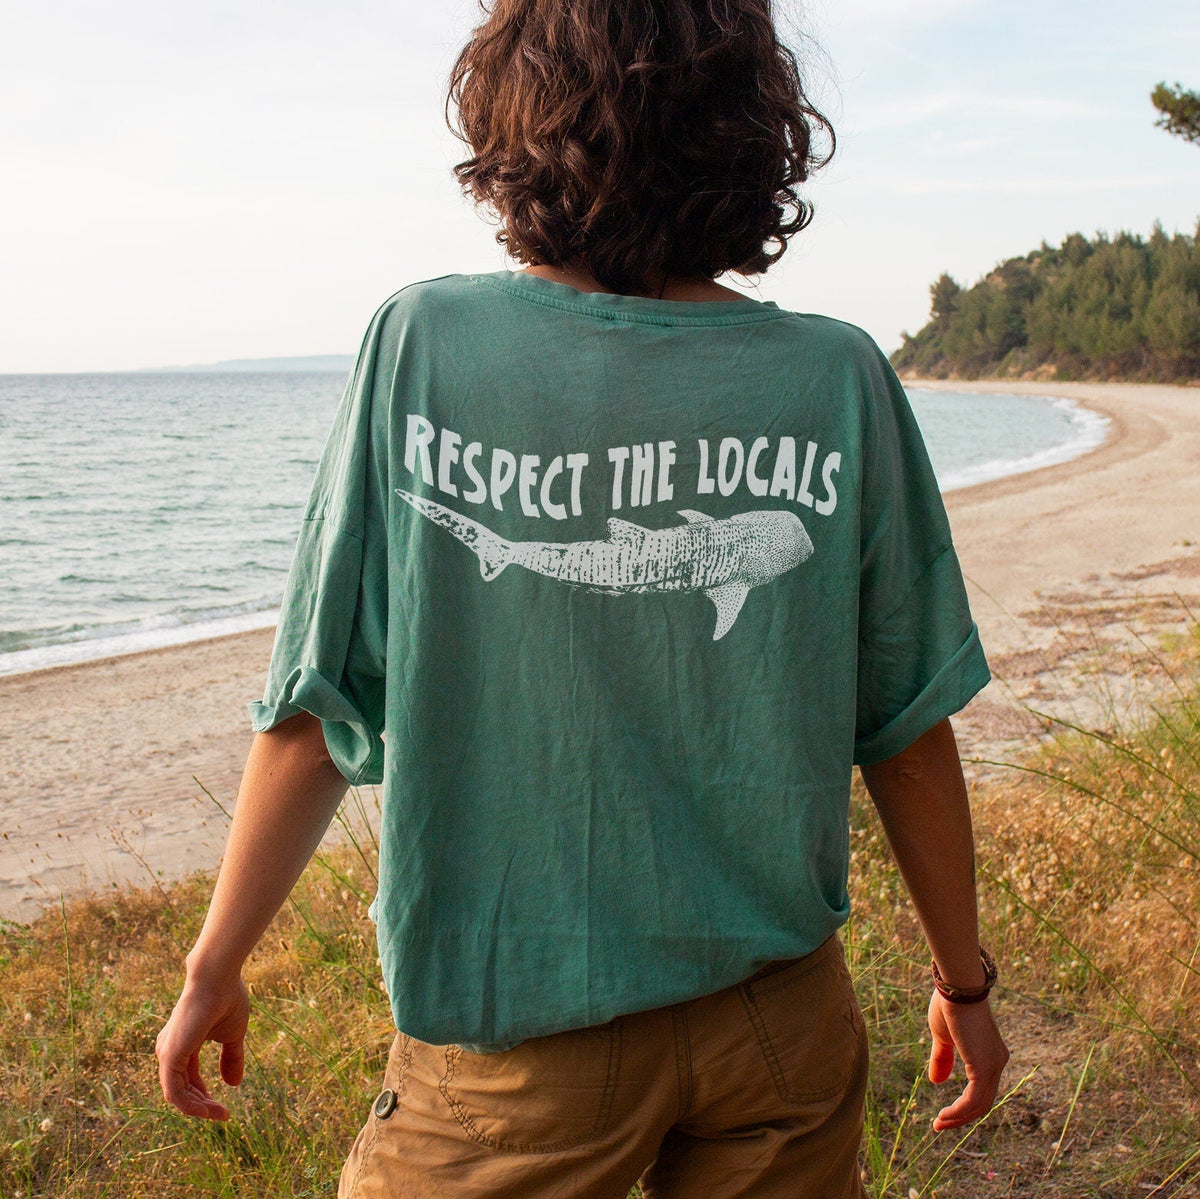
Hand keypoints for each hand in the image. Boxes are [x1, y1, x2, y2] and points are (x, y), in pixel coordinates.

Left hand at [155, 971, 250, 1120]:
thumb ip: (231, 1058)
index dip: (205, 1095)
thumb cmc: (226, 999)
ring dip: (198, 1109)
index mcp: (182, 1044)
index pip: (189, 1079)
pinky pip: (175, 1093)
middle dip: (202, 1105)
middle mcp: (169, 1050)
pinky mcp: (169, 1057)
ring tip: (219, 1114)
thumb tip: (234, 1085)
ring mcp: (167, 1054)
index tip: (224, 1107)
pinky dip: (191, 1105)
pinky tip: (208, 1110)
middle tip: (223, 1114)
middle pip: (181, 1090)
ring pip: (177, 1095)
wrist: (217, 978)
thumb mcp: (233, 1034)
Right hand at [926, 989, 1008, 1130]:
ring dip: (958, 1117)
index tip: (944, 1113)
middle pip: (983, 1101)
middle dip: (961, 1116)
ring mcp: (994, 1065)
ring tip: (939, 1124)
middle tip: (940, 1124)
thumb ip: (942, 1059)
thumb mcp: (943, 1037)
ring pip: (980, 1104)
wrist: (957, 988)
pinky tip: (944, 1116)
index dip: (964, 1104)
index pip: (981, 1088)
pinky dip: (959, 1111)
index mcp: (990, 1054)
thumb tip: (936, 1082)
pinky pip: (973, 1099)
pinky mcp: (984, 1067)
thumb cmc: (950, 1006)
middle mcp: (997, 1062)